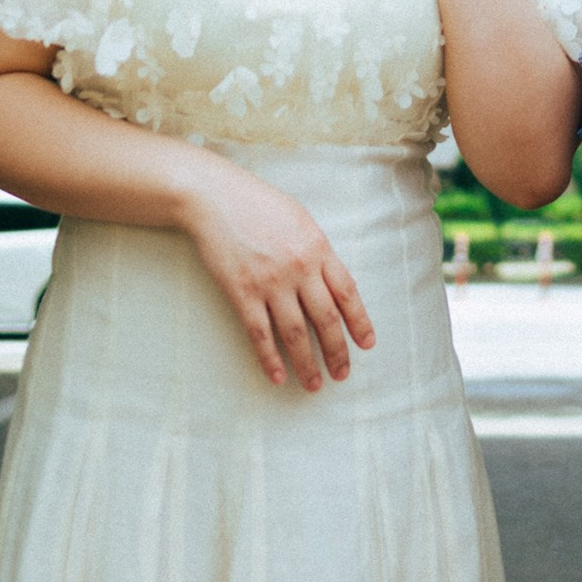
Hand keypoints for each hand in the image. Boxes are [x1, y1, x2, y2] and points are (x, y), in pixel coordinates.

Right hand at [179, 153, 375, 391]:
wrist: (215, 197)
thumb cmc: (258, 204)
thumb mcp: (300, 220)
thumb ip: (317, 252)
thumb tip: (332, 283)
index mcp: (318, 248)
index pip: (347, 293)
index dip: (359, 322)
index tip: (367, 345)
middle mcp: (299, 268)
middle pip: (326, 319)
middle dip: (337, 351)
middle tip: (342, 374)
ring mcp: (270, 282)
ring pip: (296, 333)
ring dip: (307, 363)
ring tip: (314, 384)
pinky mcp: (242, 293)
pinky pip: (260, 334)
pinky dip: (270, 358)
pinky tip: (278, 377)